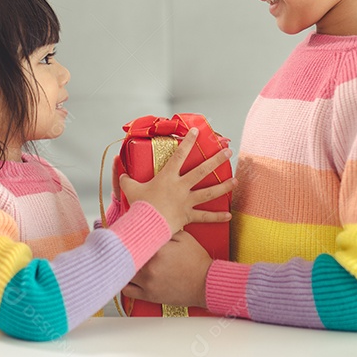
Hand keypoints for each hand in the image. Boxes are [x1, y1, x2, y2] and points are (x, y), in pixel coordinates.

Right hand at [119, 127, 235, 234]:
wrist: (145, 226)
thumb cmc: (138, 206)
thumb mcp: (130, 189)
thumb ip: (126, 179)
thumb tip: (121, 174)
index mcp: (167, 177)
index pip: (180, 155)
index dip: (188, 141)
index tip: (196, 131)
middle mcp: (180, 187)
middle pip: (202, 171)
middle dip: (216, 160)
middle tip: (228, 151)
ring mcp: (186, 201)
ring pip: (209, 192)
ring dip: (224, 186)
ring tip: (236, 180)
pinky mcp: (188, 216)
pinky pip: (205, 217)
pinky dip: (217, 217)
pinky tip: (229, 215)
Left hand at [123, 231, 210, 308]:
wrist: (206, 283)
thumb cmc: (197, 261)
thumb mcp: (184, 237)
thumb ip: (164, 230)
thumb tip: (150, 226)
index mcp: (157, 251)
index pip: (133, 240)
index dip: (128, 235)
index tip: (125, 233)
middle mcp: (149, 267)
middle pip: (125, 256)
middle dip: (124, 250)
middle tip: (122, 245)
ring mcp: (147, 283)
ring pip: (124, 273)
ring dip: (124, 266)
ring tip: (126, 260)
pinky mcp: (148, 296)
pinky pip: (127, 290)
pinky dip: (125, 282)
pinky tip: (127, 276)